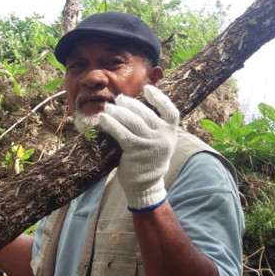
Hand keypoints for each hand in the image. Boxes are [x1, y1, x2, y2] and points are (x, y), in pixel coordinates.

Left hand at [98, 84, 178, 210]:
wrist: (146, 186)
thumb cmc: (148, 160)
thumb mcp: (159, 142)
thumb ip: (154, 127)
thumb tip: (135, 106)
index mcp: (171, 133)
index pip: (171, 111)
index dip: (160, 99)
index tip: (148, 89)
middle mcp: (163, 138)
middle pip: (146, 114)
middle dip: (130, 104)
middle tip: (118, 100)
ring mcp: (150, 144)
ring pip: (133, 122)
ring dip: (118, 112)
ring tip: (108, 109)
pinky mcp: (136, 151)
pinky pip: (122, 133)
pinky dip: (111, 124)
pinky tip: (103, 120)